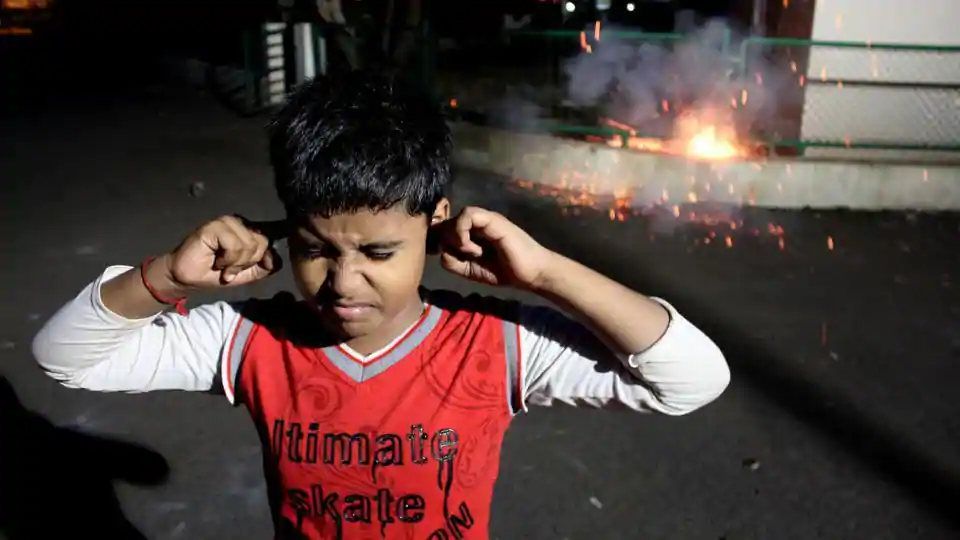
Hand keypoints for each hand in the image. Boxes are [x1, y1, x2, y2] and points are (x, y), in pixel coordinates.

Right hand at [155, 215, 286, 294]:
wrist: (189, 278)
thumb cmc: (217, 274)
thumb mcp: (249, 273)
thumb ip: (266, 265)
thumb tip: (274, 256)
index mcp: (250, 232)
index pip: (272, 227)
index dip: (285, 226)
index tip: (295, 223)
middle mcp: (241, 223)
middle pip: (264, 242)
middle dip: (249, 262)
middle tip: (231, 269)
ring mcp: (228, 222)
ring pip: (250, 244)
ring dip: (236, 263)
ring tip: (223, 266)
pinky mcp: (215, 226)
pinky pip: (235, 245)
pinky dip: (227, 259)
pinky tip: (217, 260)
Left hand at [435, 207, 554, 288]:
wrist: (530, 274)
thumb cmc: (504, 271)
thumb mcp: (470, 270)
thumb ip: (453, 261)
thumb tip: (441, 249)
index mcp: (471, 233)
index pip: (445, 228)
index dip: (439, 240)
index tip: (445, 255)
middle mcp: (476, 223)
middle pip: (446, 223)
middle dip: (446, 241)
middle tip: (461, 257)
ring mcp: (485, 219)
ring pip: (455, 218)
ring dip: (455, 237)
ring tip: (470, 253)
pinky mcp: (493, 219)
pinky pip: (468, 215)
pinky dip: (463, 232)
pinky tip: (472, 249)